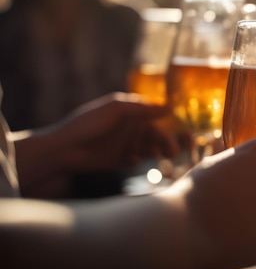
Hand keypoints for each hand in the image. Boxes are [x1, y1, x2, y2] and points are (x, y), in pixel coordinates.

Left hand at [47, 92, 189, 171]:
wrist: (62, 150)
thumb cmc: (87, 124)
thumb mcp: (116, 109)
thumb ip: (142, 107)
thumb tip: (169, 107)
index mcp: (129, 111)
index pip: (155, 116)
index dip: (169, 124)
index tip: (181, 132)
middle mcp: (128, 127)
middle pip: (155, 134)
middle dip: (165, 142)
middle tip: (172, 151)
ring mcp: (123, 143)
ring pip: (148, 147)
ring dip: (154, 151)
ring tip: (154, 155)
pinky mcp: (117, 160)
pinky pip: (135, 159)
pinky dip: (137, 159)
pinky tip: (132, 160)